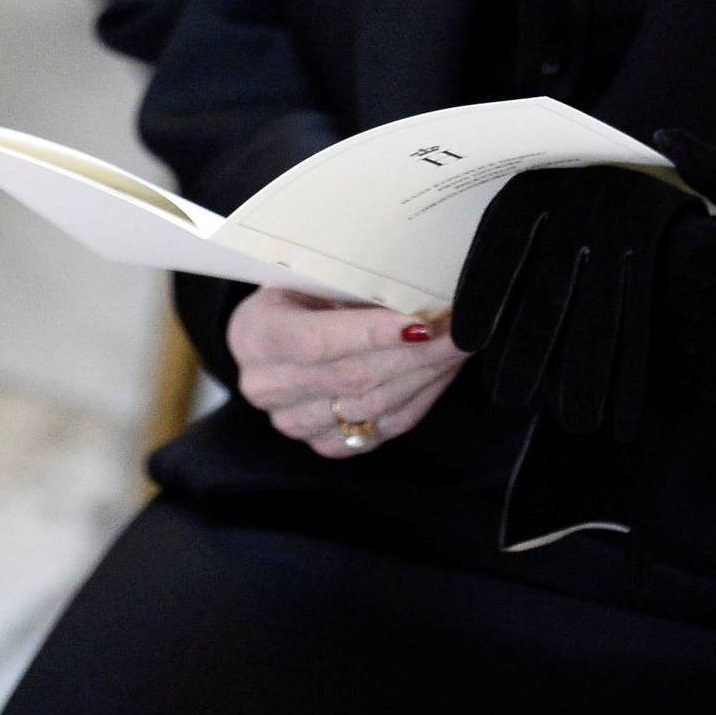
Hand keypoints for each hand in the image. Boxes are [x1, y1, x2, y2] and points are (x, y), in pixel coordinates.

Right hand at [229, 286, 465, 458]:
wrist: (277, 327)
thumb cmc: (300, 286)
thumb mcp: (309, 270)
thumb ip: (347, 278)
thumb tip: (413, 279)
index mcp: (255, 334)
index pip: (314, 340)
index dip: (369, 334)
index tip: (420, 323)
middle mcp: (267, 386)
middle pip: (351, 377)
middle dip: (415, 353)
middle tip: (460, 328)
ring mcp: (294, 422)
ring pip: (373, 407)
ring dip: (426, 375)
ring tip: (460, 344)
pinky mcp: (325, 444)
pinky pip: (384, 428)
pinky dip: (422, 397)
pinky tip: (444, 370)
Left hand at [451, 167, 702, 440]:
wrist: (626, 160)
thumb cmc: (554, 191)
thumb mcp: (523, 199)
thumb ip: (496, 251)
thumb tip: (446, 320)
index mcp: (532, 190)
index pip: (502, 247)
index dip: (483, 296)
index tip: (467, 343)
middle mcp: (574, 206)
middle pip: (550, 291)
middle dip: (530, 351)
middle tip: (509, 397)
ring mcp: (616, 228)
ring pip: (600, 314)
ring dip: (586, 374)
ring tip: (574, 422)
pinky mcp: (647, 246)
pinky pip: (639, 320)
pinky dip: (631, 373)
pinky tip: (622, 418)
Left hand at [653, 129, 715, 419]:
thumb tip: (665, 139)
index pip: (697, 251)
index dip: (679, 231)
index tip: (687, 220)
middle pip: (681, 293)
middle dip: (665, 265)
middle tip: (676, 247)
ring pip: (679, 334)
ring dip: (670, 305)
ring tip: (689, 282)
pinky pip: (691, 374)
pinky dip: (684, 347)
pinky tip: (700, 320)